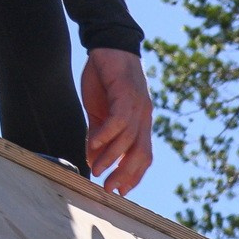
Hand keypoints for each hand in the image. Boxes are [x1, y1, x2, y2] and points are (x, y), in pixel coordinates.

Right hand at [82, 48, 153, 194]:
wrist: (107, 47)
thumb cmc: (104, 81)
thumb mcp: (99, 113)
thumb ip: (98, 135)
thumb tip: (93, 160)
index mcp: (141, 124)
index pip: (144, 156)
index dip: (133, 175)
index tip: (120, 191)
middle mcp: (144, 117)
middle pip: (141, 154)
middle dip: (125, 175)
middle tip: (109, 189)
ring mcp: (138, 106)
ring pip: (128, 140)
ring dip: (111, 158)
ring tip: (96, 169)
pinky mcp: (126, 94)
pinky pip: (119, 120)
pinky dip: (106, 135)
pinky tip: (94, 144)